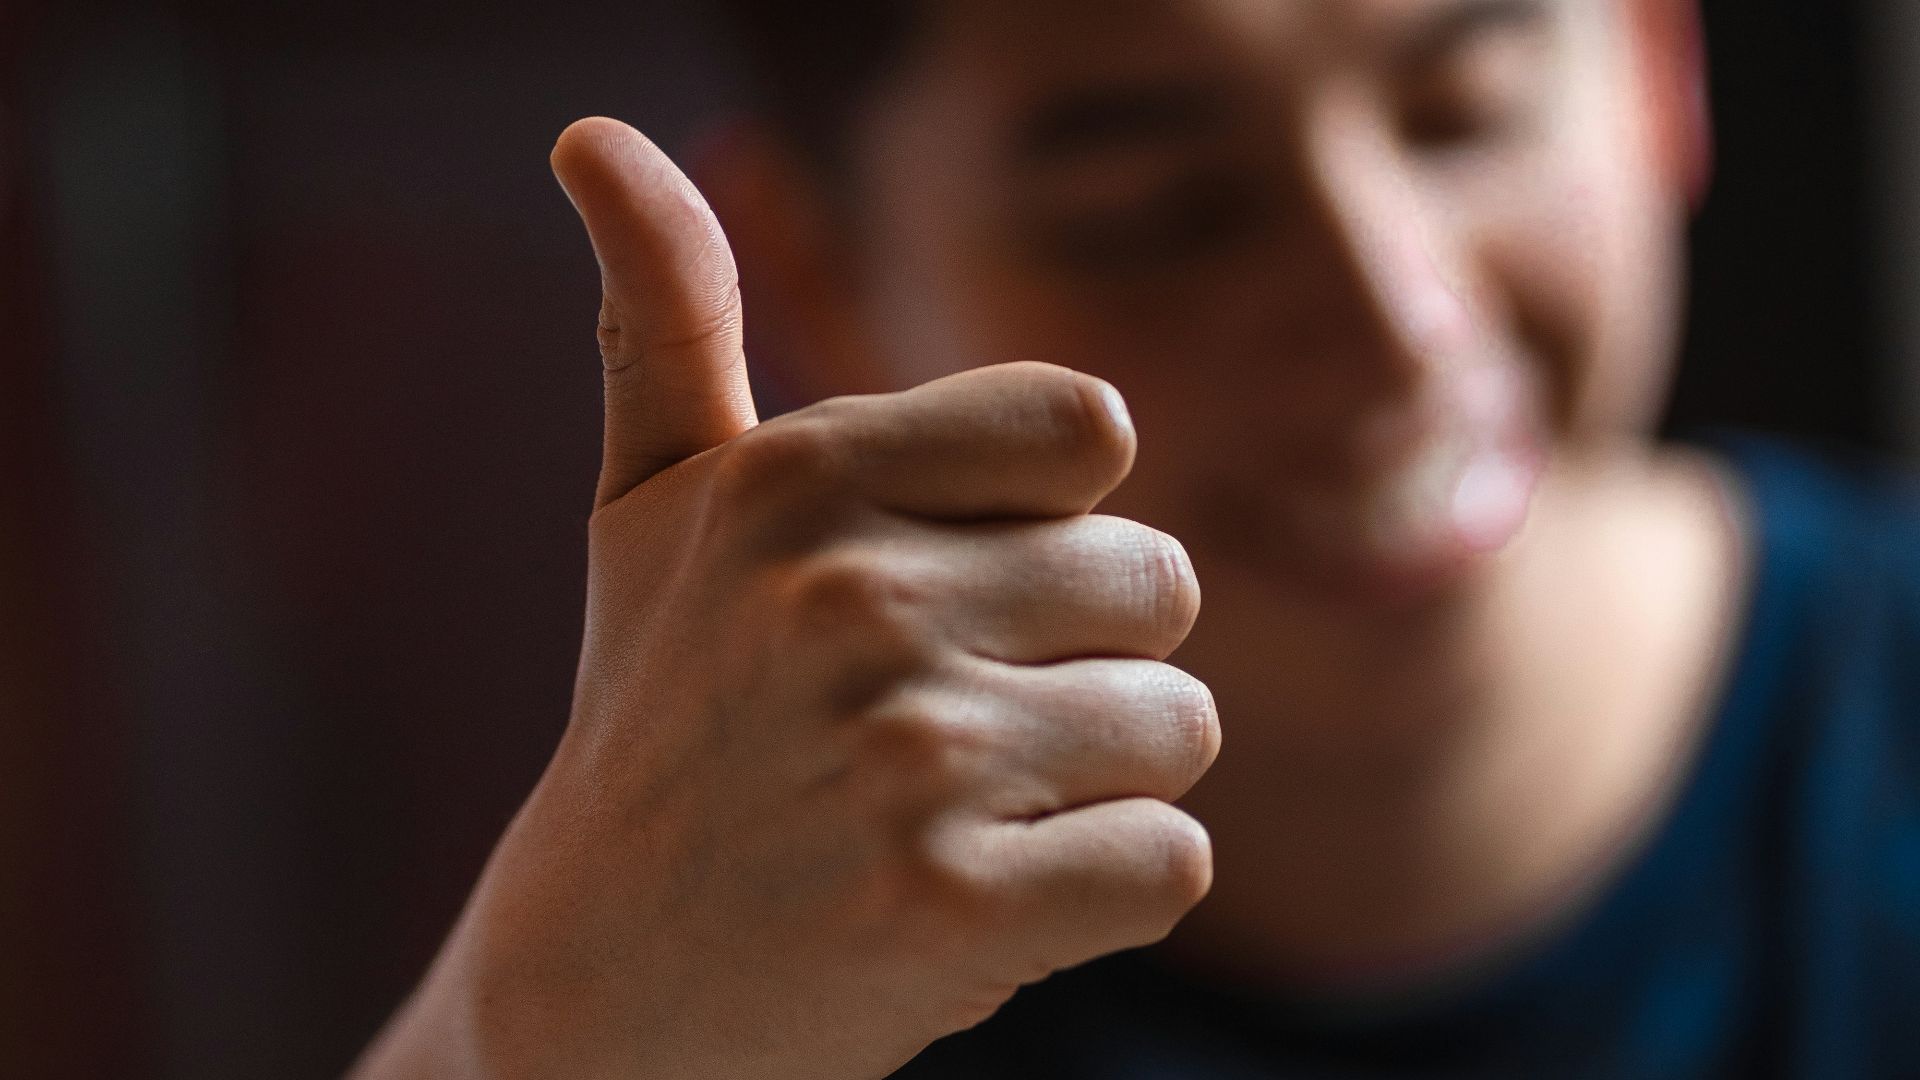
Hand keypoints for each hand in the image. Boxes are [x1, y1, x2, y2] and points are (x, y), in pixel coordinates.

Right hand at [352, 116, 1217, 1079]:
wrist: (600, 982)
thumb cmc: (663, 719)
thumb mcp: (648, 509)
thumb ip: (666, 316)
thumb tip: (595, 130)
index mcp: (802, 475)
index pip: (1094, 434)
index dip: (1053, 525)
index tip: (954, 588)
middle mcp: (850, 594)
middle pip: (1159, 584)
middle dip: (1082, 664)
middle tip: (944, 731)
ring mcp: (903, 755)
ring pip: (1180, 729)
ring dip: (1096, 786)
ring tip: (951, 818)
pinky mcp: (951, 911)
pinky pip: (1171, 862)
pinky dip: (1109, 893)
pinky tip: (988, 901)